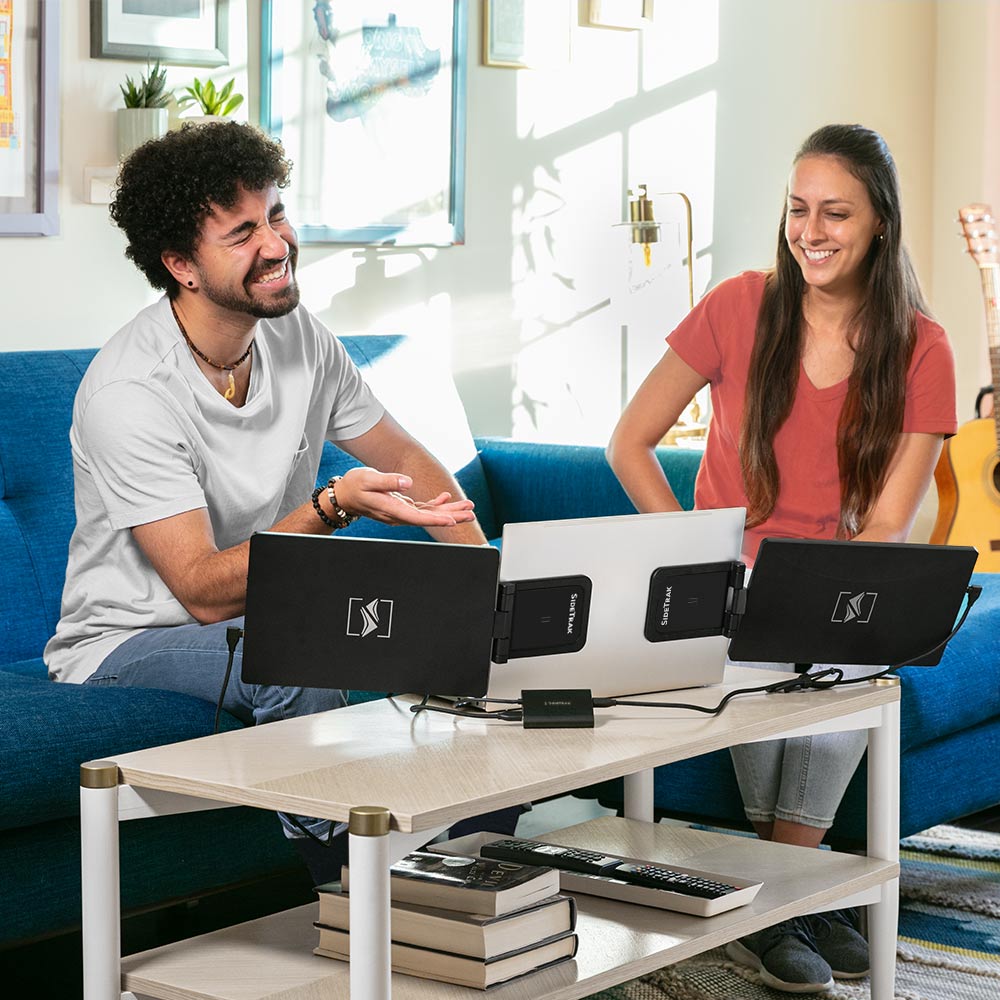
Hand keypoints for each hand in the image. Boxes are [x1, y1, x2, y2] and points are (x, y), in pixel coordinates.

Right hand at [335, 468, 475, 526]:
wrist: (345, 495)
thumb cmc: (354, 485)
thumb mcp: (368, 479)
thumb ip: (388, 481)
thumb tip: (408, 482)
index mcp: (391, 509)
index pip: (417, 517)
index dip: (436, 519)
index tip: (452, 520)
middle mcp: (399, 514)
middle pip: (429, 518)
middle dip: (451, 516)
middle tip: (470, 514)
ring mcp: (402, 512)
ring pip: (429, 514)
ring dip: (449, 511)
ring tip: (468, 508)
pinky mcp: (402, 507)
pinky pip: (422, 508)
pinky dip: (436, 503)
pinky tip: (446, 497)